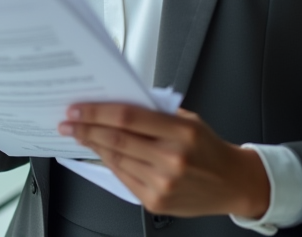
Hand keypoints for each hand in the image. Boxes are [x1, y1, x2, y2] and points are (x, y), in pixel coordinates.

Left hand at [59, 104, 269, 218]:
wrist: (233, 183)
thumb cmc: (209, 148)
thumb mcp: (190, 120)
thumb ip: (156, 112)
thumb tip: (117, 100)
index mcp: (181, 133)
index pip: (128, 117)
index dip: (97, 112)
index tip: (78, 108)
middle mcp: (171, 159)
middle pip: (116, 139)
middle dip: (86, 128)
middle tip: (68, 121)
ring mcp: (163, 183)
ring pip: (116, 159)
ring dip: (92, 145)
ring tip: (78, 134)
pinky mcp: (155, 201)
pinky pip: (123, 177)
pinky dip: (108, 162)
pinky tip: (99, 152)